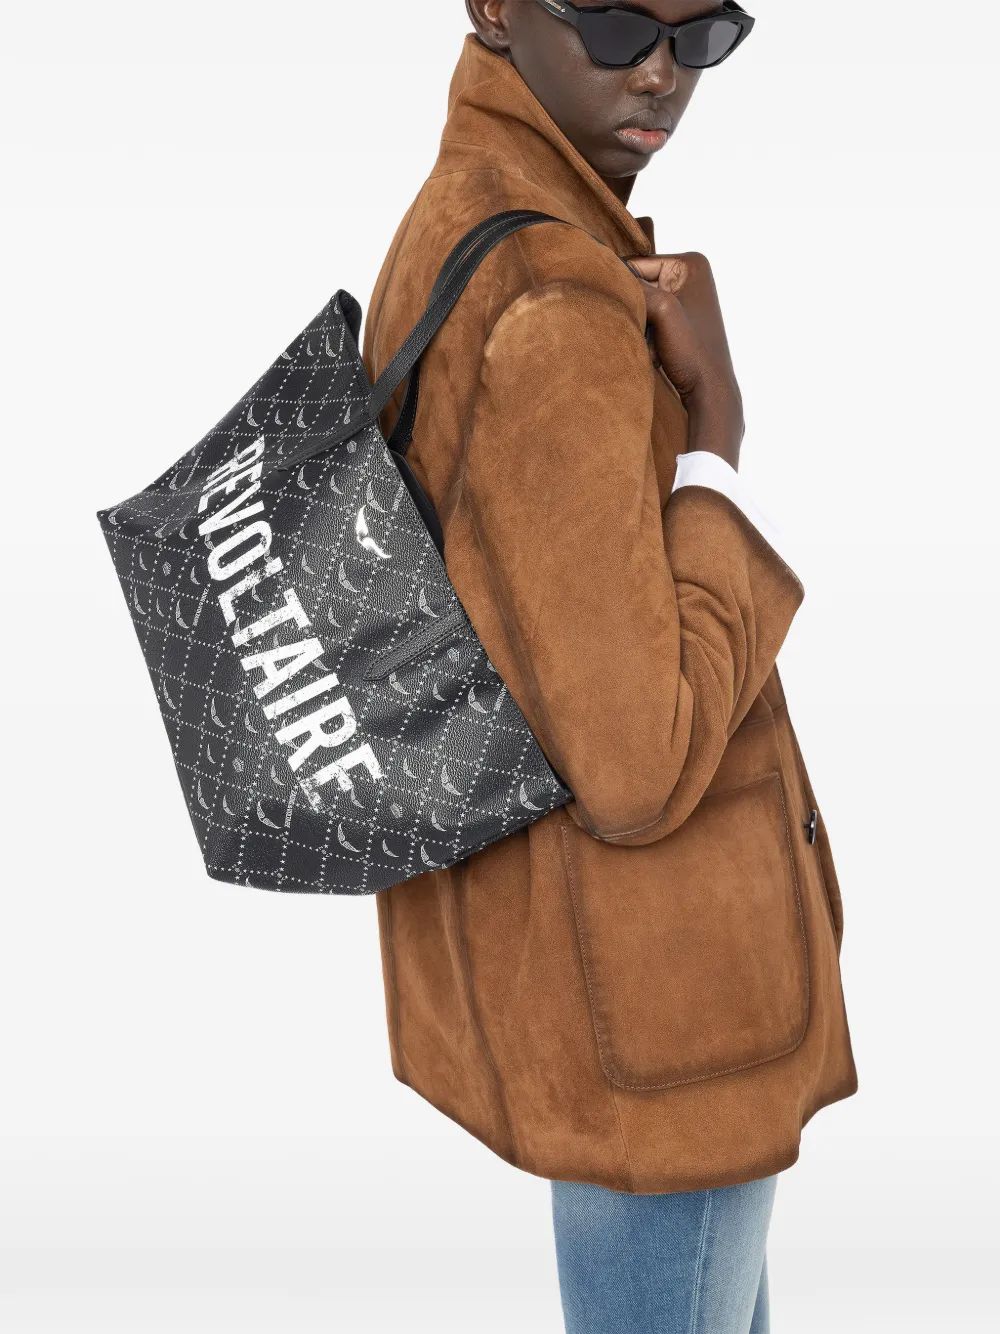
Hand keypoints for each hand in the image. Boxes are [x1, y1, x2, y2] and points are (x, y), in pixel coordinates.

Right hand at [626, 252, 743, 469]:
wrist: (709, 391)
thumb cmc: (692, 352)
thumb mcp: (662, 311)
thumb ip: (636, 288)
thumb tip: (608, 273)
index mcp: (692, 264)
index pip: (637, 263)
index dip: (621, 285)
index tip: (614, 306)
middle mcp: (691, 275)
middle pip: (640, 283)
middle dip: (632, 305)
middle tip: (635, 327)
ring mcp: (686, 298)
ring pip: (642, 303)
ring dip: (637, 321)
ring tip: (646, 340)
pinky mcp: (681, 320)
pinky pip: (650, 318)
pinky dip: (645, 332)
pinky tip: (651, 348)